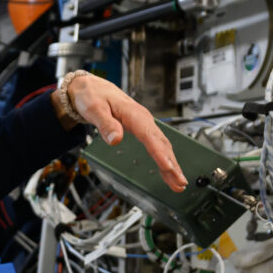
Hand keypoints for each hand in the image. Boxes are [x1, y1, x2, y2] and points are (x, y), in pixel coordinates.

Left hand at [66, 72, 186, 191]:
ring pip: (162, 146)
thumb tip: (115, 138)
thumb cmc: (93, 96)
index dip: (159, 153)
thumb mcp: (94, 109)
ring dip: (172, 165)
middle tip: (180, 182)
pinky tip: (169, 171)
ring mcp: (145, 124)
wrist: (92, 88)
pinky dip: (165, 159)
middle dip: (172, 164)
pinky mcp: (142, 129)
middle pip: (162, 144)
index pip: (150, 136)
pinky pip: (157, 145)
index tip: (167, 167)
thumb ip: (105, 124)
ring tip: (179, 183)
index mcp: (134, 114)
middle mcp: (143, 119)